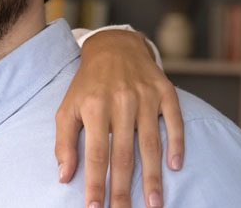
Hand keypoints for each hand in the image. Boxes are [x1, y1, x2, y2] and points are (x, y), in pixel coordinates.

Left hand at [55, 30, 183, 207]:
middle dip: (123, 189)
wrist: (114, 48)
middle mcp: (120, 102)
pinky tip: (175, 167)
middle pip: (123, 154)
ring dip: (153, 177)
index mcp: (93, 107)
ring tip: (154, 204)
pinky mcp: (165, 92)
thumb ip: (64, 142)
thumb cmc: (88, 85)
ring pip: (150, 143)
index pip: (95, 154)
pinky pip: (174, 121)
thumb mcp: (67, 108)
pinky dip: (176, 144)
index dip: (95, 183)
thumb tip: (64, 177)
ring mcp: (145, 97)